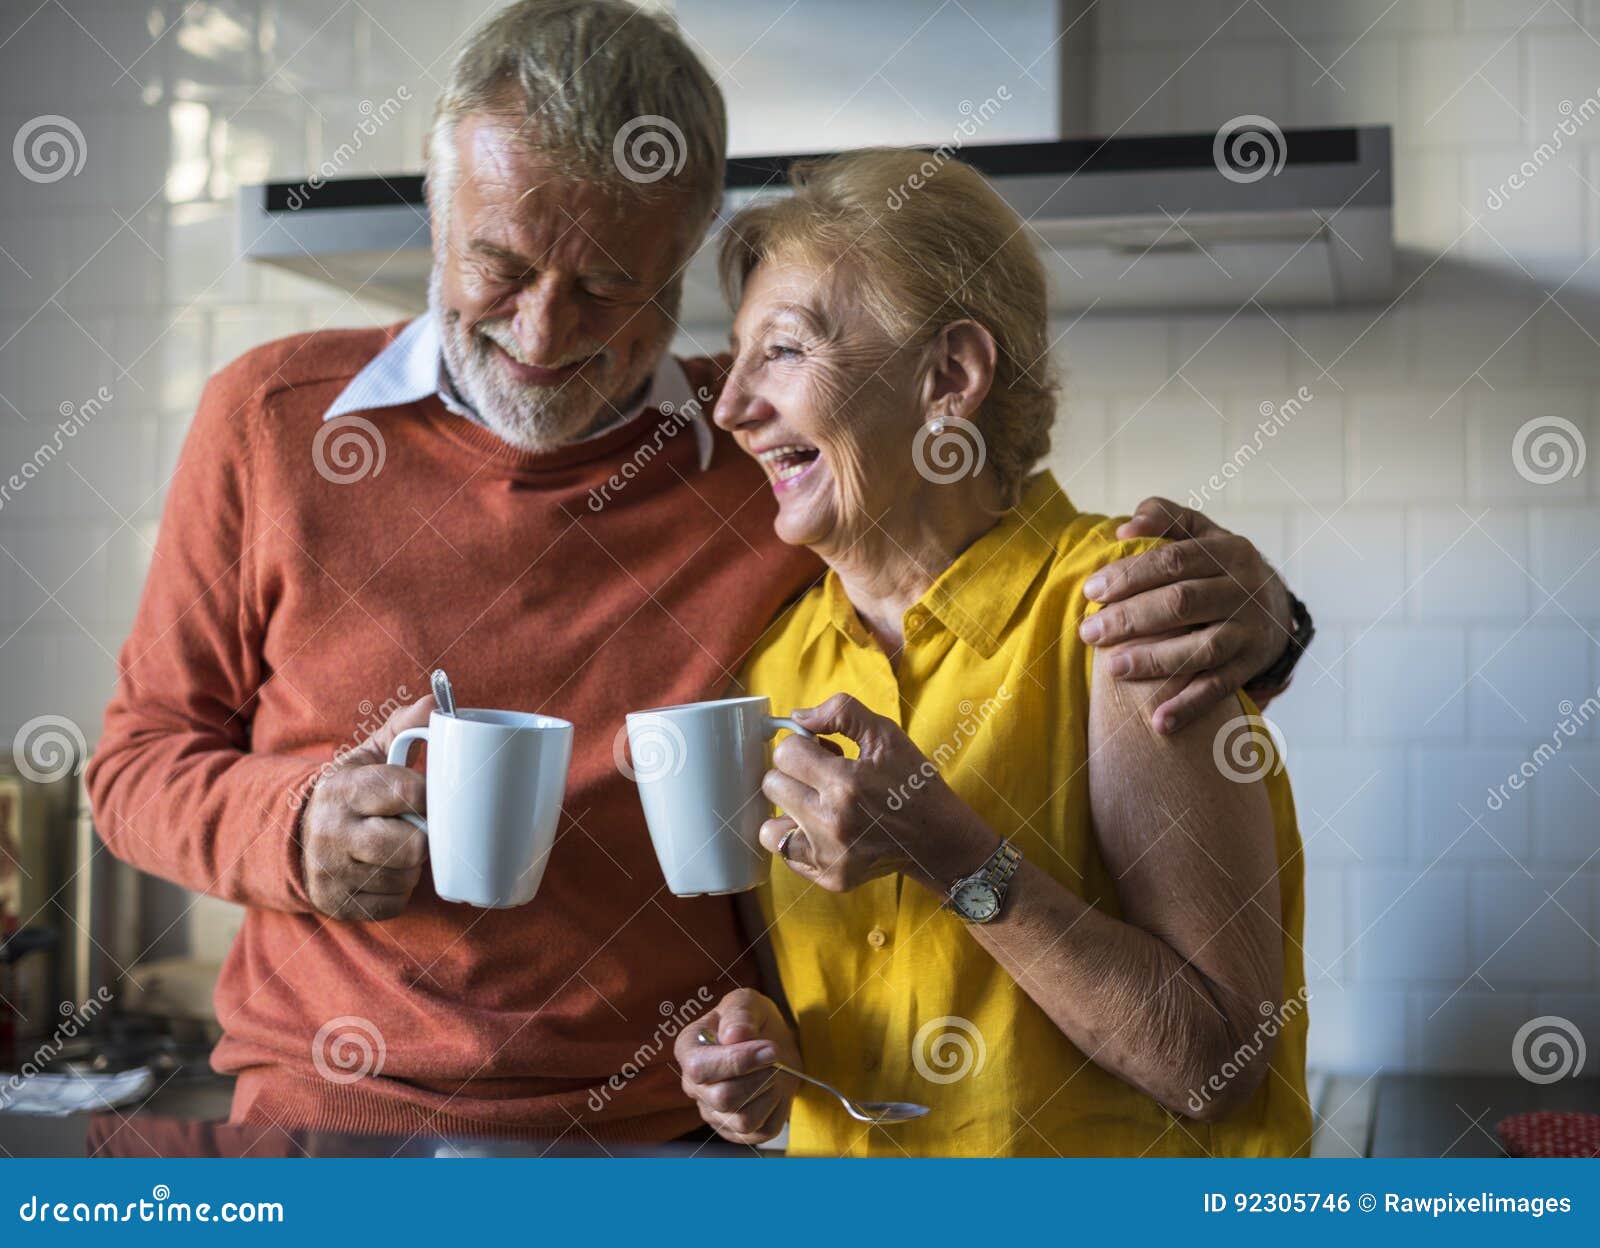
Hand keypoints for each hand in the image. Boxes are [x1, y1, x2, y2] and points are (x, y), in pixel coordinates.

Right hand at [300, 695, 432, 920]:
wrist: (297, 835)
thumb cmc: (351, 792)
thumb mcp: (369, 755)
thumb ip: (404, 728)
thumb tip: (436, 706)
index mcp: (345, 789)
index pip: (407, 792)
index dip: (428, 796)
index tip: (428, 796)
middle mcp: (333, 833)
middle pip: (412, 845)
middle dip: (421, 836)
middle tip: (414, 826)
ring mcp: (333, 873)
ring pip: (405, 876)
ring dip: (411, 865)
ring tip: (397, 846)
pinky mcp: (338, 904)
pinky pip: (393, 904)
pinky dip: (398, 890)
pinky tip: (385, 870)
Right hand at [674, 988, 799, 1143]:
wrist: (773, 1044)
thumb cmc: (753, 1021)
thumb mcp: (747, 1002)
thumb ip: (739, 1013)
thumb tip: (733, 1036)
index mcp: (689, 1049)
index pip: (700, 1069)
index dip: (737, 1061)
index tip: (769, 1048)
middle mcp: (694, 1085)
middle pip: (724, 1098)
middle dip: (759, 1076)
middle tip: (774, 1056)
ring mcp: (713, 1112)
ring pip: (743, 1119)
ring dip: (769, 1092)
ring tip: (773, 1071)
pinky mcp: (735, 1131)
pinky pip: (759, 1132)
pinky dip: (776, 1110)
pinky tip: (772, 1090)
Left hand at [758, 693, 998, 893]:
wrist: (939, 838)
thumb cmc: (913, 783)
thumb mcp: (886, 735)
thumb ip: (841, 713)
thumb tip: (798, 717)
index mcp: (845, 784)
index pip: (785, 753)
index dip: (802, 746)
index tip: (820, 752)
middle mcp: (832, 823)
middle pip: (772, 786)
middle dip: (793, 775)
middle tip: (822, 778)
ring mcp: (830, 856)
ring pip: (769, 829)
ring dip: (788, 813)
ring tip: (816, 806)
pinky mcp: (830, 878)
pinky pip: (787, 856)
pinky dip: (799, 841)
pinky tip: (825, 830)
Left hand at [1080, 497, 1293, 733]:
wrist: (1275, 603)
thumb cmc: (1217, 564)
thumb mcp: (1200, 532)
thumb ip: (1164, 518)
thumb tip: (1126, 528)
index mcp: (1227, 551)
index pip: (1172, 561)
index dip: (1130, 575)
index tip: (1091, 590)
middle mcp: (1244, 589)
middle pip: (1182, 603)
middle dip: (1131, 618)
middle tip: (1088, 632)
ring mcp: (1251, 630)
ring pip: (1203, 648)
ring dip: (1156, 661)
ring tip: (1114, 669)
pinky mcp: (1252, 665)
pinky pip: (1221, 688)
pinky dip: (1191, 706)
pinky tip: (1159, 722)